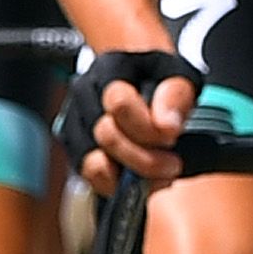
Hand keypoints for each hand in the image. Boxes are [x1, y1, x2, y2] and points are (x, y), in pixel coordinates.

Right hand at [69, 48, 194, 191]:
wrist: (135, 73)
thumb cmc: (157, 74)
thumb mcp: (178, 73)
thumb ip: (176, 95)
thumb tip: (167, 126)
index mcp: (109, 69)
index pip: (119, 104)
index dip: (148, 128)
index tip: (172, 137)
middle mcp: (84, 94)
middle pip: (106, 137)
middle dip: (144, 158)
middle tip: (173, 164)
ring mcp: (75, 122)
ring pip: (93, 163)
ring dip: (130, 176)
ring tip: (158, 176)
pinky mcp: (74, 147)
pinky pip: (89, 177)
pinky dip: (115, 184)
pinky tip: (139, 178)